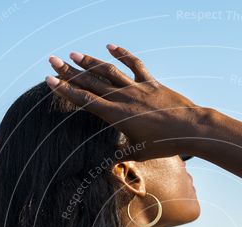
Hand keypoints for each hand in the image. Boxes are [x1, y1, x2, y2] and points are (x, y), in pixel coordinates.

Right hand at [46, 44, 204, 160]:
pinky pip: (134, 64)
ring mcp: (137, 87)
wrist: (191, 129)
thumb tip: (106, 165)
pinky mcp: (151, 82)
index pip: (84, 100)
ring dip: (90, 61)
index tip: (50, 80)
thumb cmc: (165, 145)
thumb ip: (121, 154)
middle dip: (69, 71)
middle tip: (52, 59)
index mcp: (116, 116)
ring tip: (73, 54)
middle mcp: (123, 98)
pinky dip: (122, 54)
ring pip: (108, 71)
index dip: (65, 90)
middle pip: (91, 82)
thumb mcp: (139, 153)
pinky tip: (110, 46)